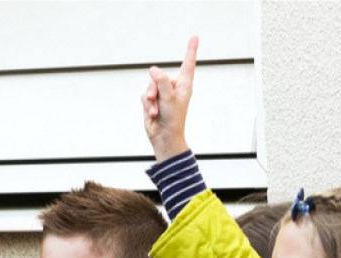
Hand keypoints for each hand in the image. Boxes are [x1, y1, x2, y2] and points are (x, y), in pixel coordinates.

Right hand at [143, 36, 197, 161]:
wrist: (164, 137)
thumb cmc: (172, 119)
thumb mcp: (168, 97)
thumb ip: (161, 80)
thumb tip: (152, 70)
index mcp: (184, 84)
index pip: (188, 63)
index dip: (191, 50)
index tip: (195, 37)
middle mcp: (173, 87)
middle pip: (160, 76)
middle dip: (155, 89)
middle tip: (158, 101)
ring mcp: (162, 94)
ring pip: (150, 87)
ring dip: (150, 100)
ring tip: (156, 112)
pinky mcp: (152, 101)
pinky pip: (144, 97)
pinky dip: (147, 106)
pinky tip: (152, 114)